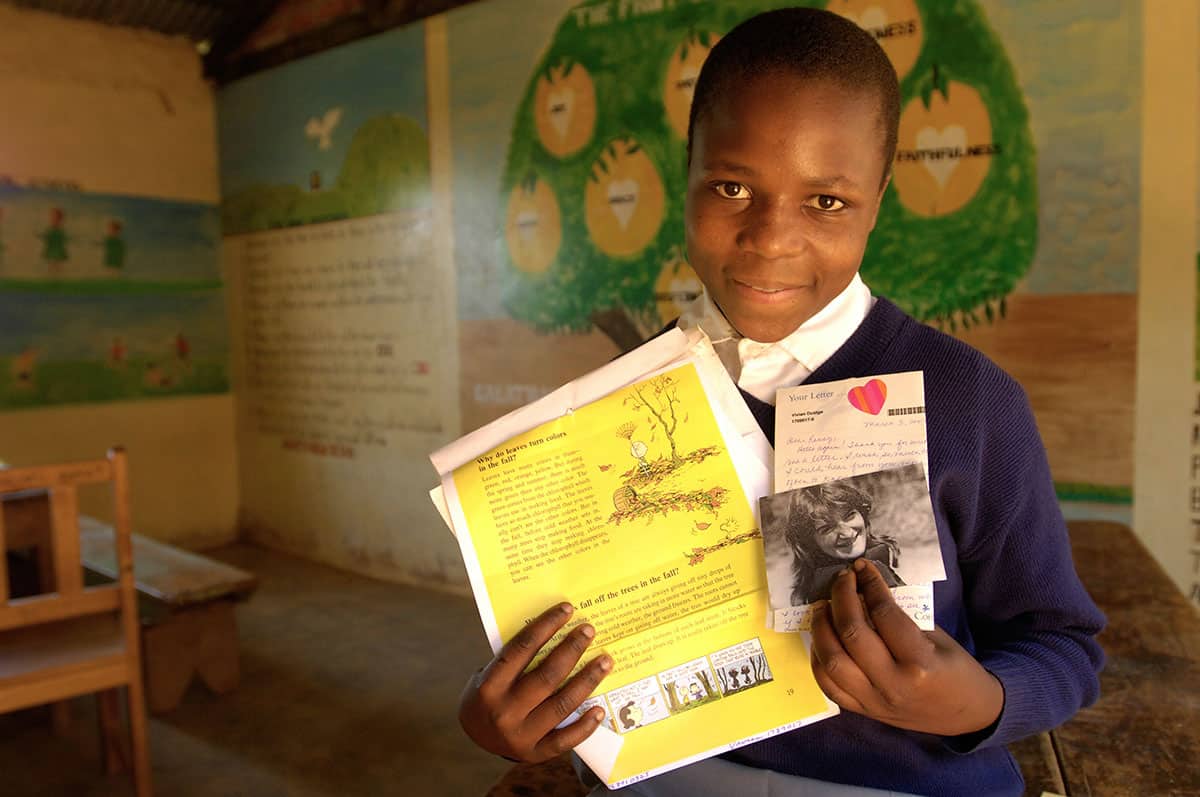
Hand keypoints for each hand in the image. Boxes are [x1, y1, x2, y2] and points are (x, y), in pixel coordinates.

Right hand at [459, 602, 613, 761]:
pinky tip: (599, 709)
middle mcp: (504, 711)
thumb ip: (516, 660)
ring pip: (562, 704)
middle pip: (547, 675)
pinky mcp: (534, 754)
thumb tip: (555, 632)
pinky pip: (565, 740)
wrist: (474, 737)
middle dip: (572, 649)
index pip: (522, 649)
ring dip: (587, 680)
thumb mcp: (489, 674)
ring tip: (605, 661)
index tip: (566, 610)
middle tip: (588, 631)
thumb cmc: (487, 694)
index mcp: (490, 685)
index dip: (546, 626)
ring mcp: (520, 736)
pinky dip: (585, 725)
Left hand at [810, 558, 1003, 736]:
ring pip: (832, 661)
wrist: (969, 715)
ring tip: (823, 606)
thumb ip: (901, 617)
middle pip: (852, 633)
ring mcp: (875, 701)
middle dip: (841, 597)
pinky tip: (823, 638)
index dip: (870, 584)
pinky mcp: (864, 712)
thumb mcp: (937, 637)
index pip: (883, 614)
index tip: (863, 567)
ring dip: (821, 628)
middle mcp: (893, 684)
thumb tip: (865, 588)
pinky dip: (819, 659)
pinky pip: (829, 686)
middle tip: (843, 579)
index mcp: (919, 663)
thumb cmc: (956, 669)